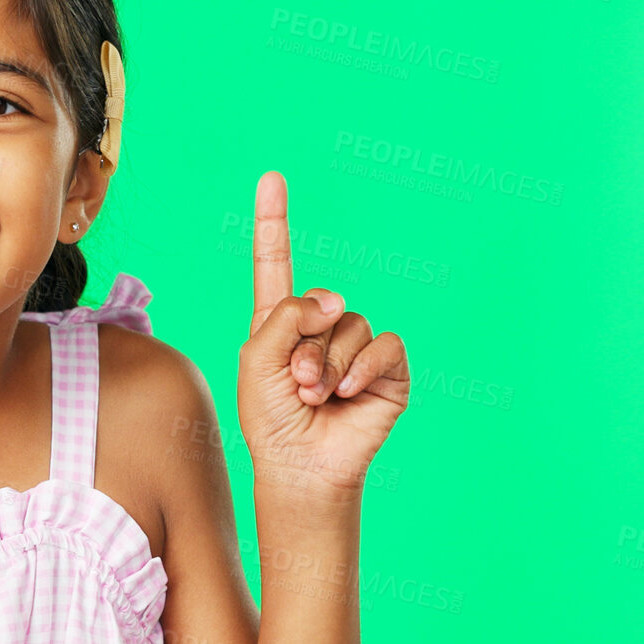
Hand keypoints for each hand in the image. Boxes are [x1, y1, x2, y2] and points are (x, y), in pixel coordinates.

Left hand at [237, 171, 409, 495]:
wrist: (300, 465)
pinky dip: (362, 367)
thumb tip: (335, 301)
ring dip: (329, 363)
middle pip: (320, 300)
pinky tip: (346, 394)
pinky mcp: (387, 368)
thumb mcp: (256, 359)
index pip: (276, 263)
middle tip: (297, 383)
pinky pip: (383, 344)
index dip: (273, 221)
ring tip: (316, 395)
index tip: (271, 178)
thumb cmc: (271, 418)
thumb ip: (283, 317)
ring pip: (351, 324)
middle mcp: (321, 327)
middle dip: (305, 344)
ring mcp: (356, 346)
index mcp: (280, 321)